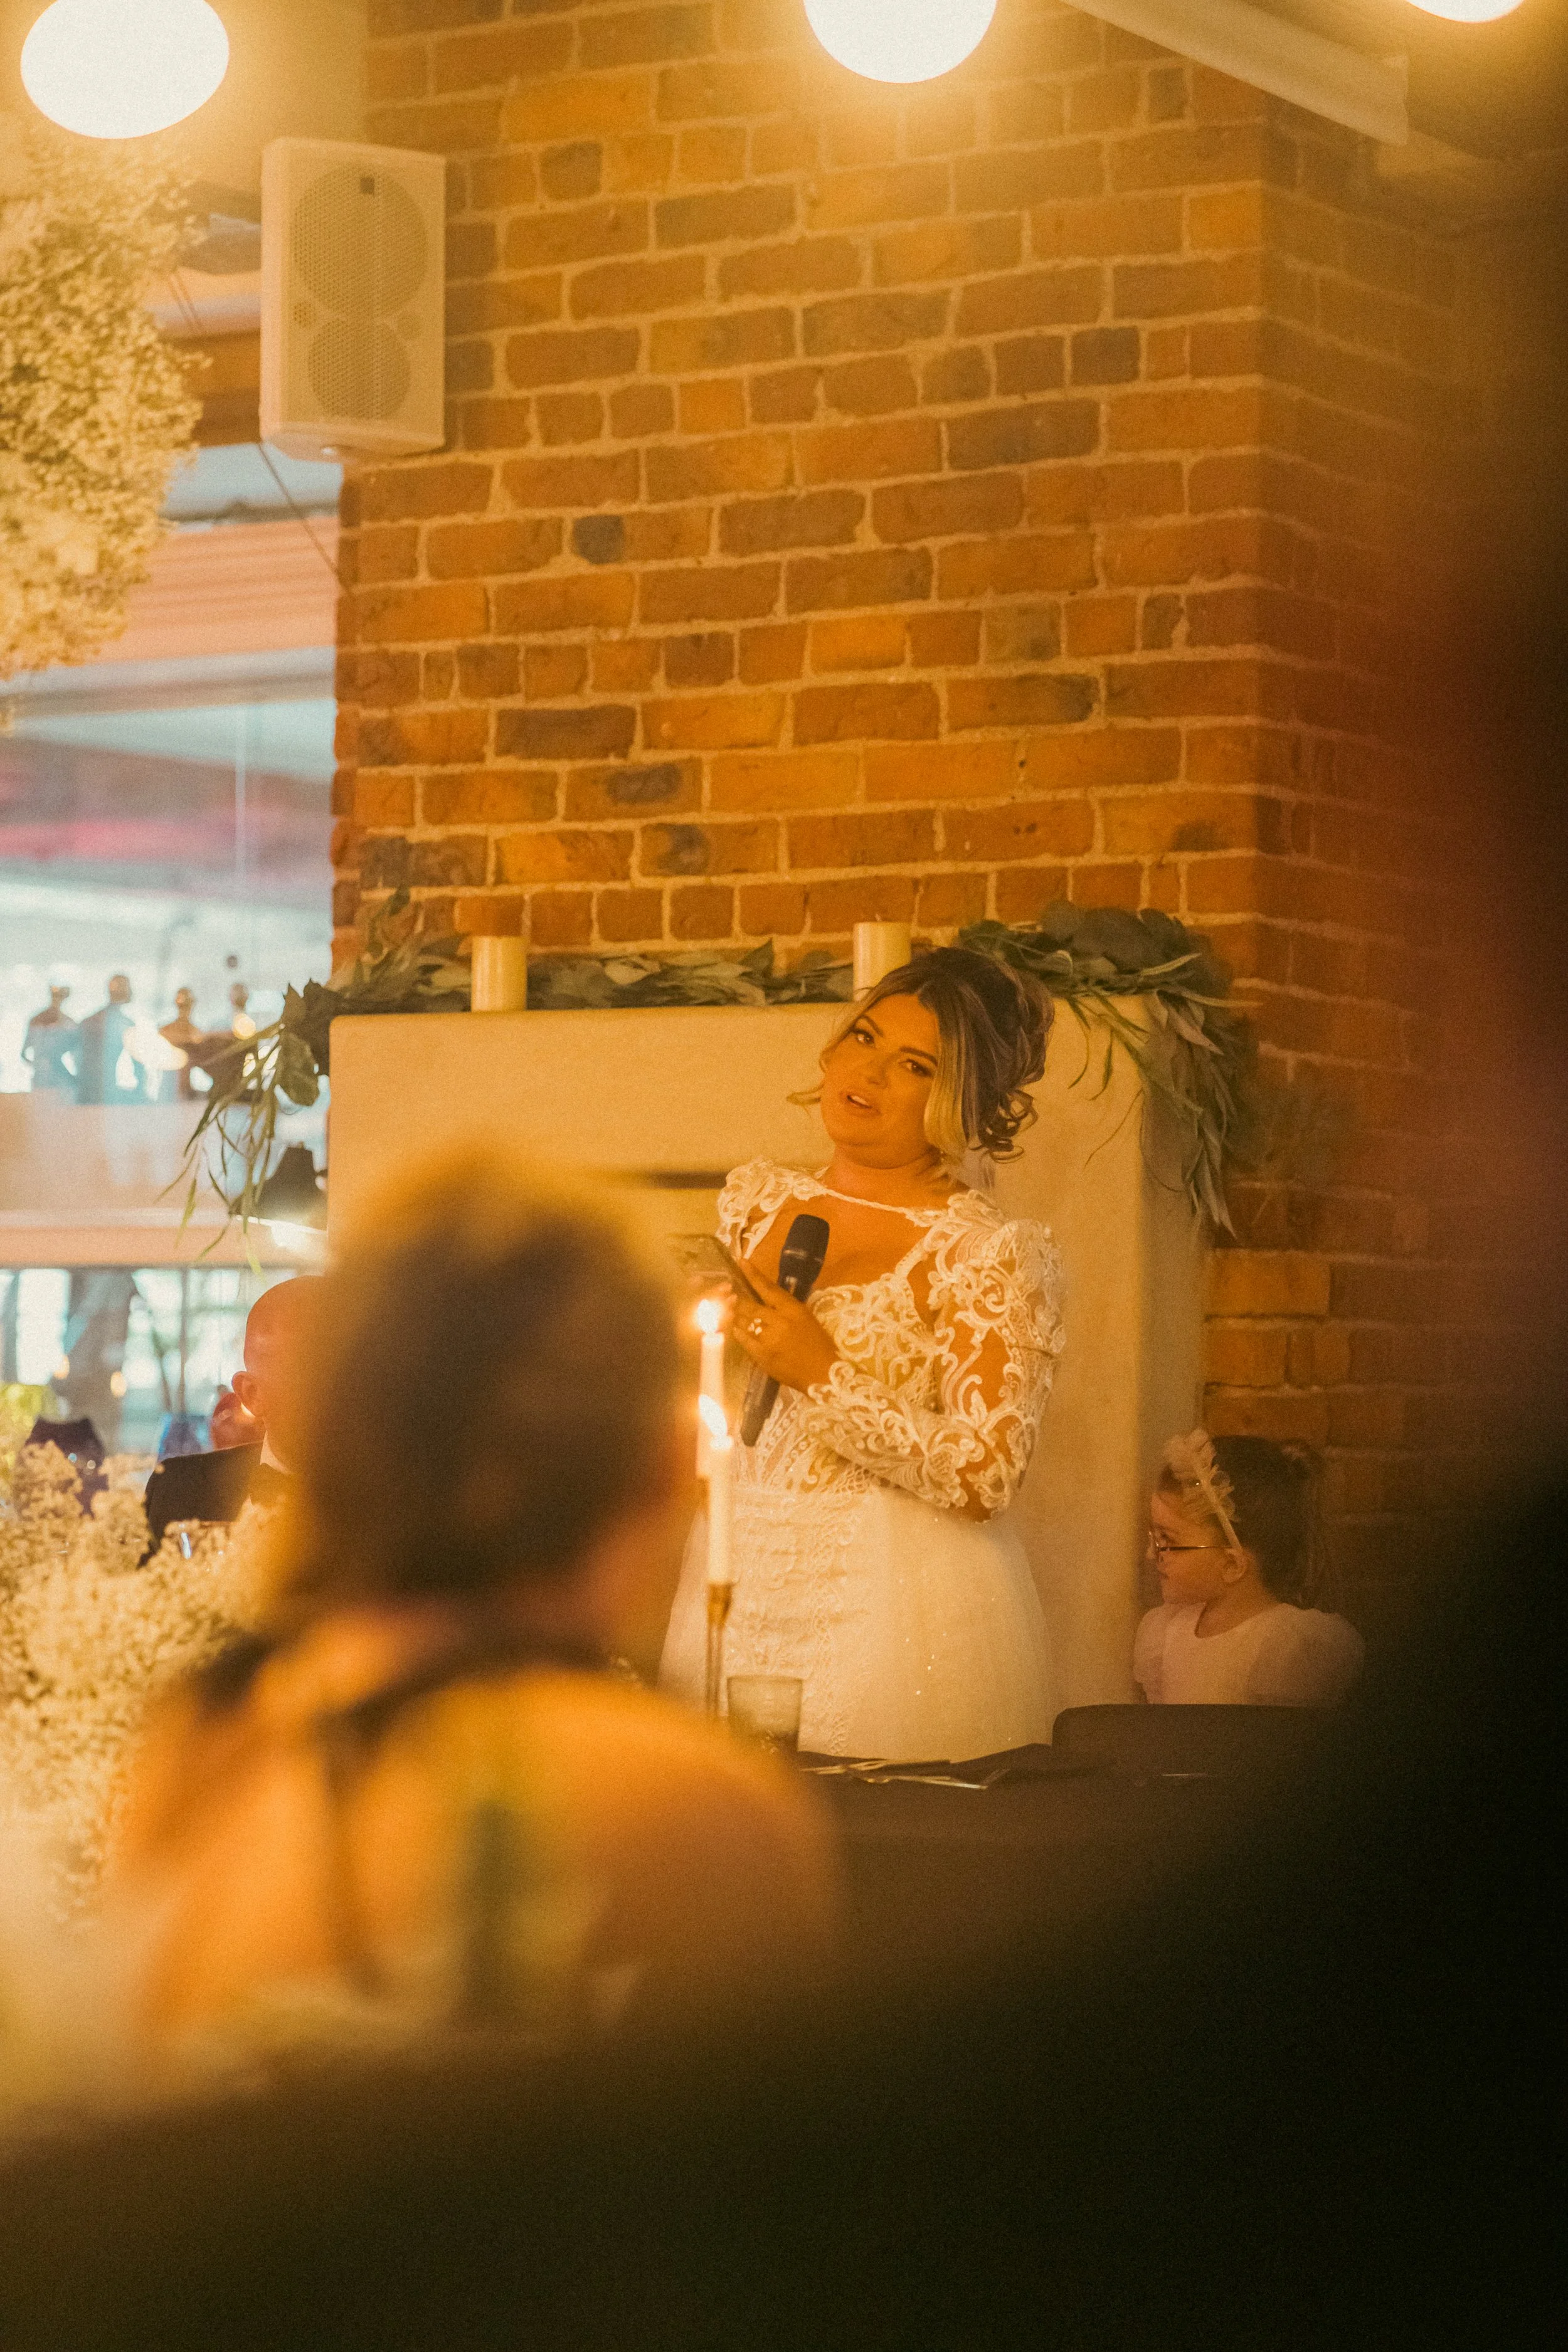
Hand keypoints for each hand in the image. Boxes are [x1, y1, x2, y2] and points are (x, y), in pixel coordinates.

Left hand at [732, 1259, 839, 1393]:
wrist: (823, 1374)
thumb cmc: (820, 1345)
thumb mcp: (806, 1319)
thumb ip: (786, 1309)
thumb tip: (766, 1300)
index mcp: (793, 1309)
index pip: (768, 1288)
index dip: (753, 1275)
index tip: (742, 1262)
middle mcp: (779, 1321)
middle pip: (750, 1305)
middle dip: (738, 1300)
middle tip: (730, 1296)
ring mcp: (768, 1339)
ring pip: (743, 1322)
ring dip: (737, 1316)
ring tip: (733, 1313)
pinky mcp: (761, 1355)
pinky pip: (743, 1339)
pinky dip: (739, 1333)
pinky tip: (738, 1330)